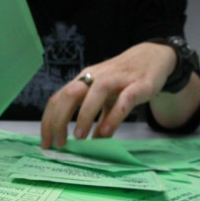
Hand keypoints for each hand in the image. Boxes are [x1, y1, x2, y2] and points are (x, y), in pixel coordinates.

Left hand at [41, 42, 176, 147]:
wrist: (153, 57)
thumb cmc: (124, 78)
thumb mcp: (107, 98)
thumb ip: (99, 117)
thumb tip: (93, 140)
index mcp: (84, 80)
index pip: (58, 99)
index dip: (49, 121)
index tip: (46, 142)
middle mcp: (96, 77)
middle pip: (70, 94)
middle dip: (59, 120)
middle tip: (58, 143)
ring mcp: (117, 79)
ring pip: (95, 94)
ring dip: (84, 117)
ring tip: (79, 138)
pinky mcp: (138, 85)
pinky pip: (124, 100)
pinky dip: (114, 117)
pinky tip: (106, 132)